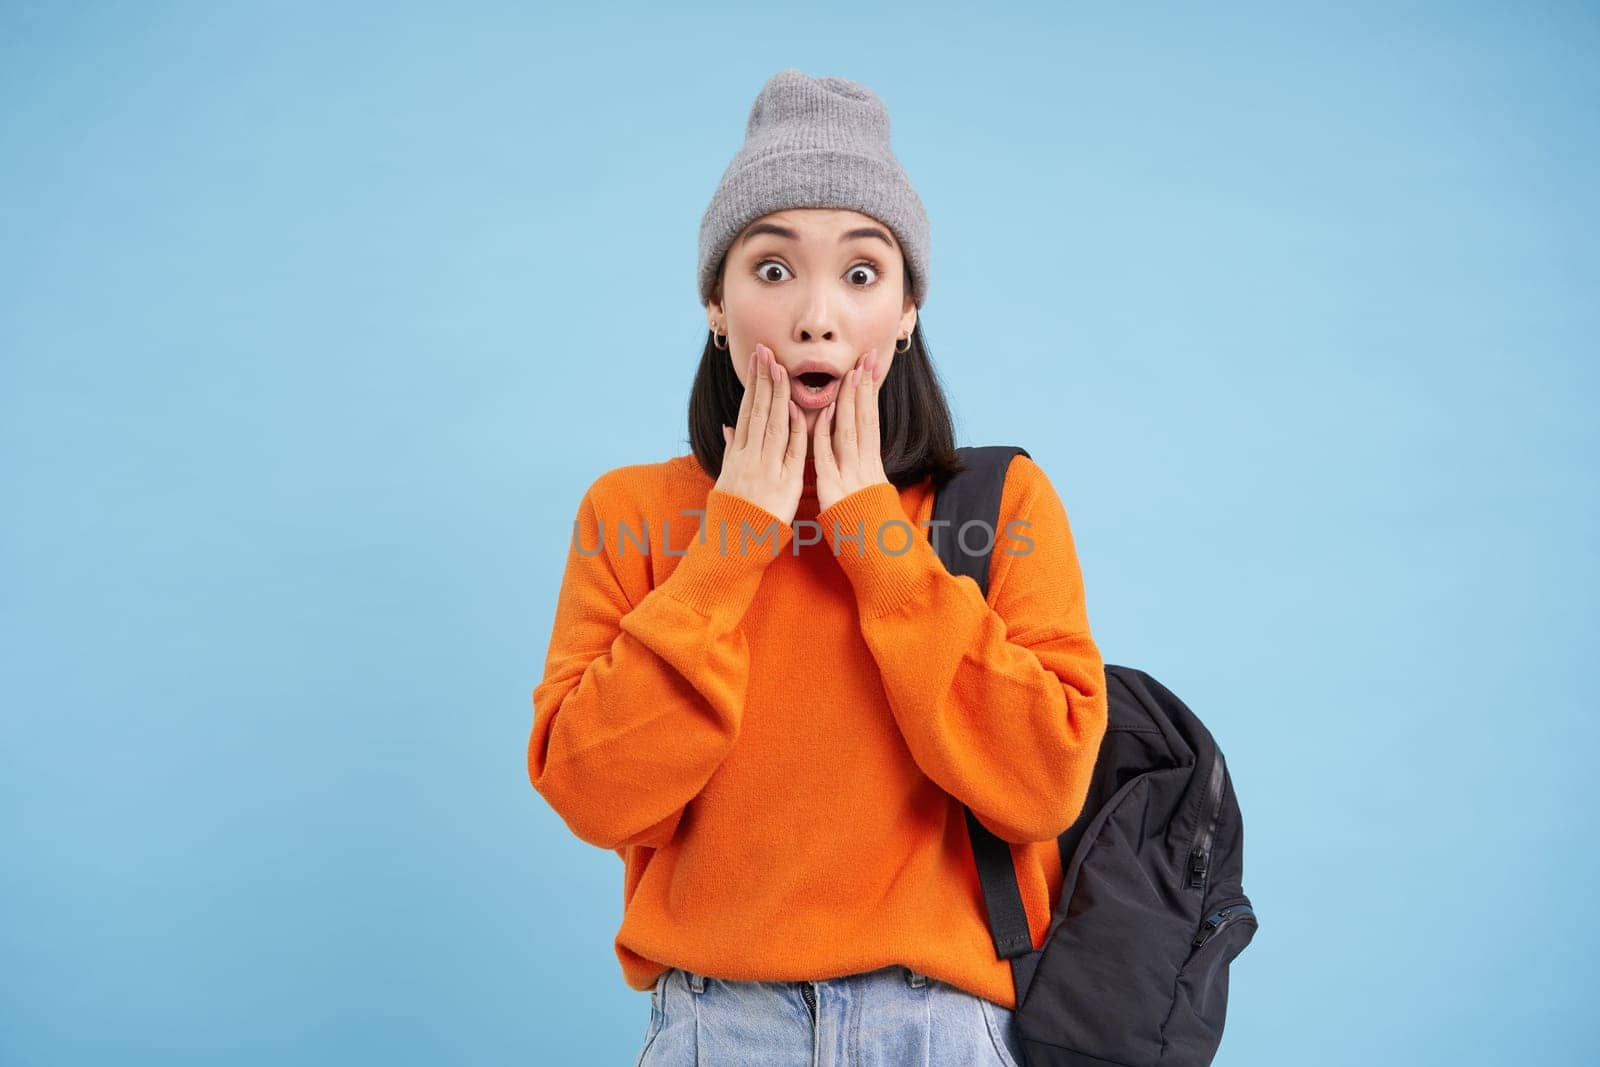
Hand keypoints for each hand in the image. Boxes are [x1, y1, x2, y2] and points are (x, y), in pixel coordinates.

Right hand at [716, 343, 808, 527]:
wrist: (734, 543)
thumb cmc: (732, 512)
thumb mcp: (726, 478)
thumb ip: (731, 450)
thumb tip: (728, 429)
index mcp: (737, 453)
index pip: (746, 411)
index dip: (753, 385)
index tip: (758, 362)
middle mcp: (749, 457)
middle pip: (757, 411)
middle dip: (763, 380)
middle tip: (766, 352)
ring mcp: (765, 468)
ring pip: (771, 424)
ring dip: (776, 395)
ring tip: (779, 368)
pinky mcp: (783, 482)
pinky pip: (789, 451)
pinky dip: (791, 429)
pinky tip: (793, 408)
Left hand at [813, 347, 889, 513]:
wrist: (876, 555)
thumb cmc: (869, 527)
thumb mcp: (869, 495)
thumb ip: (862, 471)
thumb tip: (861, 452)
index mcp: (871, 466)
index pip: (870, 422)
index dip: (870, 394)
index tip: (870, 369)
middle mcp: (864, 467)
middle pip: (864, 420)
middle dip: (864, 388)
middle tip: (866, 358)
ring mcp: (850, 477)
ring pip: (850, 432)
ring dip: (850, 401)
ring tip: (851, 373)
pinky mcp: (834, 489)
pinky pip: (828, 457)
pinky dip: (826, 433)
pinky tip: (827, 412)